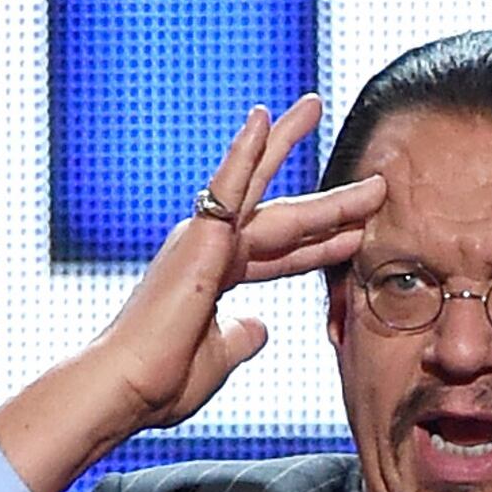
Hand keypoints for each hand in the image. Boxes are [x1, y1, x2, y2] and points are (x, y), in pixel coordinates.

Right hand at [0, 97, 384, 491]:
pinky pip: (228, 185)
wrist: (127, 386)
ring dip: (292, 148)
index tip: (357, 232)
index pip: (283, 254)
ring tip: (315, 105)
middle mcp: (210, 250)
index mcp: (215, 277)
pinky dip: (245, 151)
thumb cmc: (161, 380)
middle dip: (327, 197)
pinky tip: (264, 116)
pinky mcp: (198, 238)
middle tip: (364, 172)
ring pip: (265, 191)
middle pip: (282, 214)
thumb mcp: (219, 358)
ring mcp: (204, 239)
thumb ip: (241, 339)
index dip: (321, 243)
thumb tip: (260, 329)